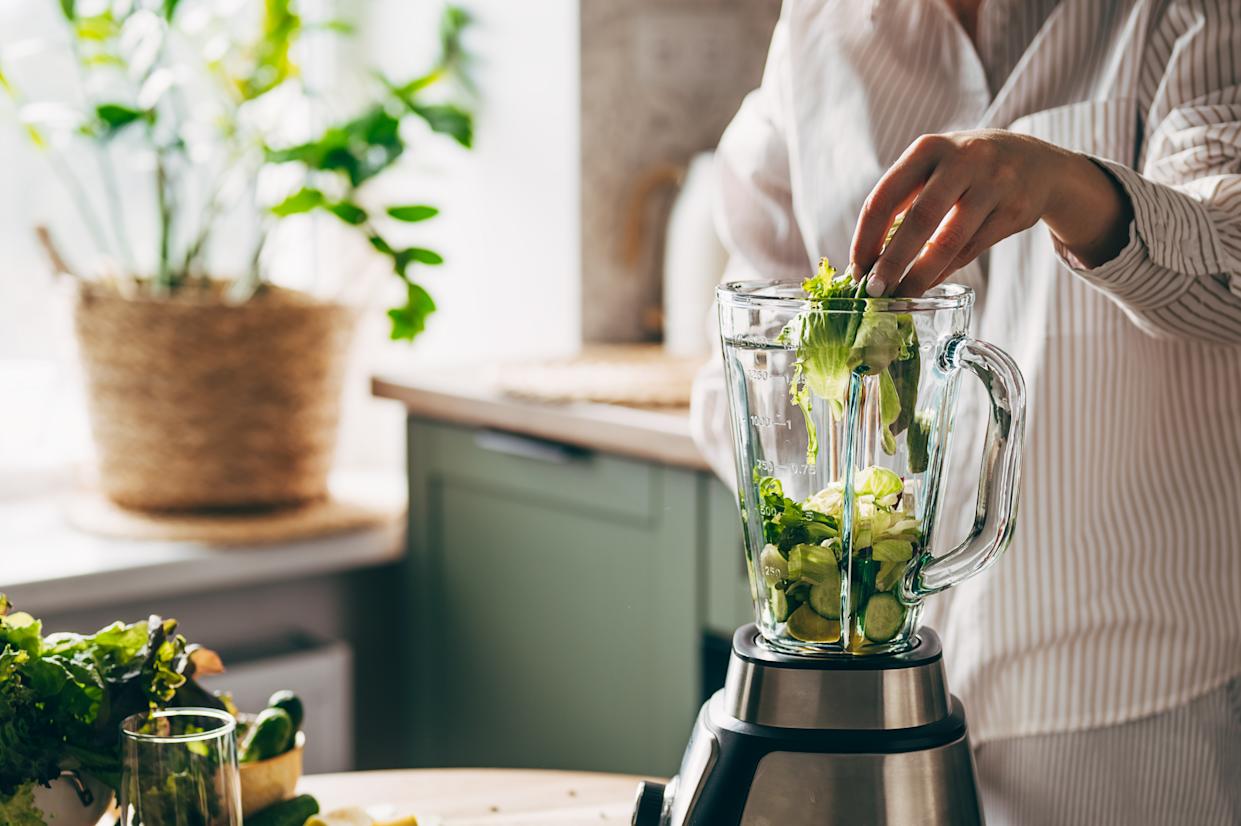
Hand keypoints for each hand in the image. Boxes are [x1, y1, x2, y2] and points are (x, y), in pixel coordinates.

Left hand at [850, 129, 1133, 296]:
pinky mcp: (1015, 211)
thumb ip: (902, 201)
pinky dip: (946, 271)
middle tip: (874, 290)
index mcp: (929, 148)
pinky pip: (972, 251)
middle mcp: (963, 161)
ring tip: (901, 296)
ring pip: (950, 241)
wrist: (1035, 162)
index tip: (856, 267)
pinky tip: (929, 283)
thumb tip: (868, 260)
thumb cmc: (966, 170)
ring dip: (920, 275)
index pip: (885, 196)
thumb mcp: (933, 167)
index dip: (866, 237)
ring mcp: (993, 185)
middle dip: (892, 261)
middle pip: (920, 218)